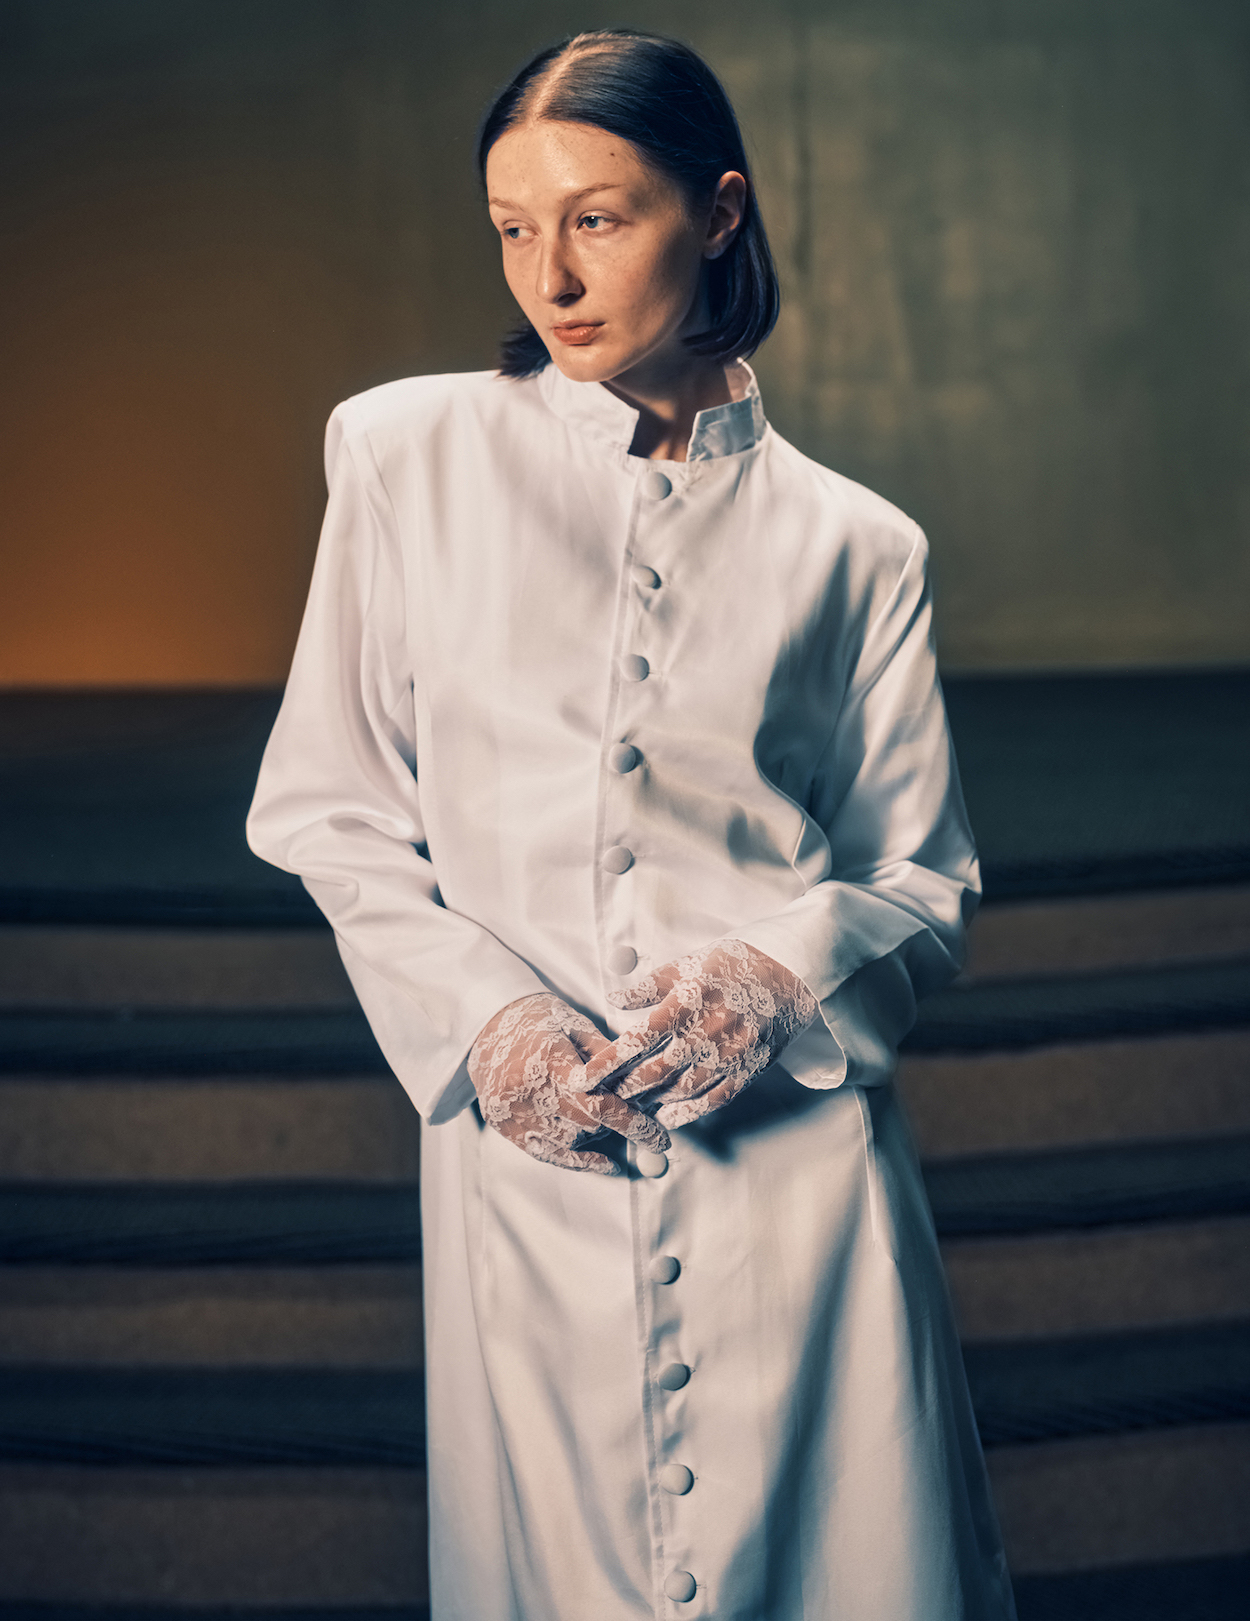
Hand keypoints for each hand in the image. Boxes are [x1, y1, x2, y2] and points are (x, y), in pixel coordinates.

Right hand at [468, 992, 670, 1174]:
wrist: (486, 1020)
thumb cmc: (539, 1018)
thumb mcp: (578, 1026)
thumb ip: (608, 1059)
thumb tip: (645, 1091)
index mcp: (548, 1059)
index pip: (597, 1102)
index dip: (632, 1123)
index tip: (659, 1138)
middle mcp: (525, 1088)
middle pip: (585, 1124)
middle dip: (619, 1125)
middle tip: (643, 1124)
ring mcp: (510, 1110)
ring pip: (569, 1139)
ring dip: (596, 1134)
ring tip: (608, 1118)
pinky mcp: (501, 1124)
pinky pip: (545, 1153)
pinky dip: (576, 1160)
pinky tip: (603, 1163)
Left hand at [582, 939, 819, 1128]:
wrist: (790, 973)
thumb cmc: (734, 964)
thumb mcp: (689, 963)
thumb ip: (649, 985)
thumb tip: (614, 998)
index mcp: (689, 1001)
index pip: (637, 1039)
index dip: (607, 1063)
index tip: (581, 1079)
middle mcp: (708, 1031)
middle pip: (656, 1071)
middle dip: (624, 1089)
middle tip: (600, 1098)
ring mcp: (731, 1053)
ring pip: (682, 1089)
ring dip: (652, 1102)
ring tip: (628, 1107)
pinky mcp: (749, 1068)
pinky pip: (715, 1098)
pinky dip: (689, 1111)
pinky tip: (669, 1117)